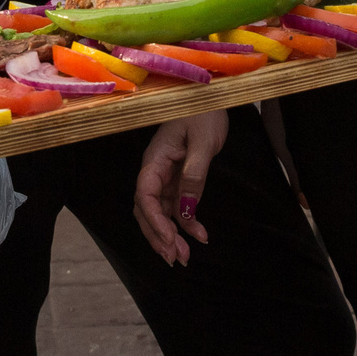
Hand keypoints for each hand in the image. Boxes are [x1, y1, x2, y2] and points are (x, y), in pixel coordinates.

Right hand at [135, 110, 226, 264]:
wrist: (211, 97)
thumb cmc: (204, 112)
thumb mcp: (203, 142)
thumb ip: (194, 175)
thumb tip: (186, 210)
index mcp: (155, 159)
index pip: (145, 195)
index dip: (154, 221)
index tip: (170, 239)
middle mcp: (155, 170)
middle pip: (147, 210)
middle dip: (158, 236)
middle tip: (176, 258)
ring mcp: (165, 176)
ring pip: (160, 213)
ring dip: (170, 236)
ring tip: (185, 257)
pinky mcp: (178, 179)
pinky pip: (176, 207)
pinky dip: (185, 224)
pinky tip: (199, 235)